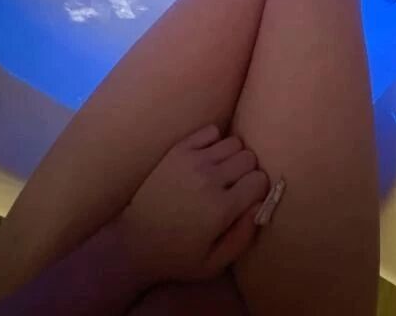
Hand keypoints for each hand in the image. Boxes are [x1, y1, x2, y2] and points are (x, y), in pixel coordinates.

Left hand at [115, 125, 268, 283]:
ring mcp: (193, 160)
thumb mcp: (214, 264)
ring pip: (234, 143)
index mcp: (221, 208)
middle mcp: (210, 179)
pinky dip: (215, 141)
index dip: (258, 190)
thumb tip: (260, 204)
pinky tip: (208, 158)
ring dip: (234, 157)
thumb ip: (244, 236)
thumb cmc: (178, 256)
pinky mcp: (179, 150)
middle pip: (250, 158)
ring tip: (223, 172)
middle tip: (236, 186)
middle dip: (248, 172)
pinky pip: (211, 131)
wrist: (135, 239)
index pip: (260, 180)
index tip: (249, 198)